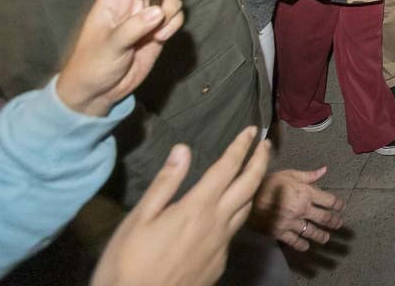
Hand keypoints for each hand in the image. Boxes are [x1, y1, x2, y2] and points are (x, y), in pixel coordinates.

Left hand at [57, 0, 184, 117]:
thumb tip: (158, 11)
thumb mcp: (109, 45)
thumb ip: (133, 27)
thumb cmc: (92, 64)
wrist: (98, 92)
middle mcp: (134, 1)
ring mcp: (147, 16)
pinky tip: (160, 39)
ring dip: (171, 11)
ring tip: (158, 30)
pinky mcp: (159, 31)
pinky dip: (174, 25)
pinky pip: (175, 18)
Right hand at [91, 127, 270, 285]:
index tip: (252, 130)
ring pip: (246, 209)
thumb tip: (183, 149)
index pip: (228, 168)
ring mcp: (221, 245)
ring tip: (254, 173)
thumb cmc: (128, 262)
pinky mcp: (219, 263)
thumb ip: (165, 183)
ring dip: (253, 187)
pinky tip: (227, 212)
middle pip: (250, 185)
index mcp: (198, 207)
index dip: (242, 146)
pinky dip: (237, 213)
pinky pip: (234, 231)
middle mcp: (217, 223)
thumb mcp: (139, 219)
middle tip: (266, 144)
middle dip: (261, 161)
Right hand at [251, 168, 344, 250]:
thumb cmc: (269, 183)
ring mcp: (292, 223)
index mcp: (306, 193)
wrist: (247, 198)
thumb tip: (324, 170)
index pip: (329, 200)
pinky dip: (301, 245)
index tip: (341, 207)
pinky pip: (294, 241)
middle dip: (334, 222)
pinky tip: (306, 246)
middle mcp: (303, 209)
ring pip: (312, 232)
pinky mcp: (281, 232)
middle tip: (339, 224)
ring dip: (321, 236)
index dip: (338, 204)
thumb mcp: (289, 174)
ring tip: (326, 238)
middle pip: (324, 218)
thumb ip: (308, 175)